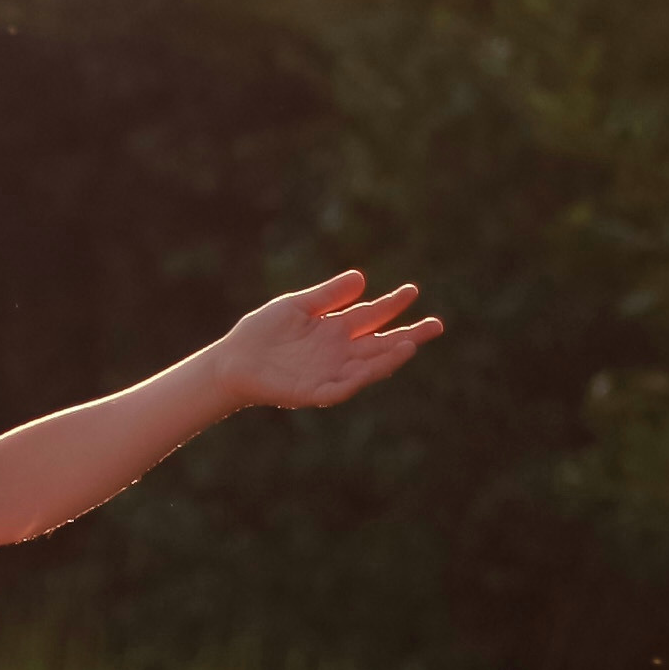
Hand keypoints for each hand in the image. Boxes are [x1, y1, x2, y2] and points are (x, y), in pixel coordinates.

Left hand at [219, 270, 442, 411]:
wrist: (232, 362)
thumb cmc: (261, 334)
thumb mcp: (297, 307)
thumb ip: (328, 296)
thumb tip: (362, 278)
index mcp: (335, 330)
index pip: (372, 316)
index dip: (392, 304)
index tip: (412, 291)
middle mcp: (338, 352)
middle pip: (381, 344)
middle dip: (409, 335)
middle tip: (437, 325)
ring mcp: (329, 373)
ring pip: (369, 366)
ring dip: (390, 357)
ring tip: (411, 343)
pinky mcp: (316, 392)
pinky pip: (344, 386)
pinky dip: (362, 376)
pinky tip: (378, 365)